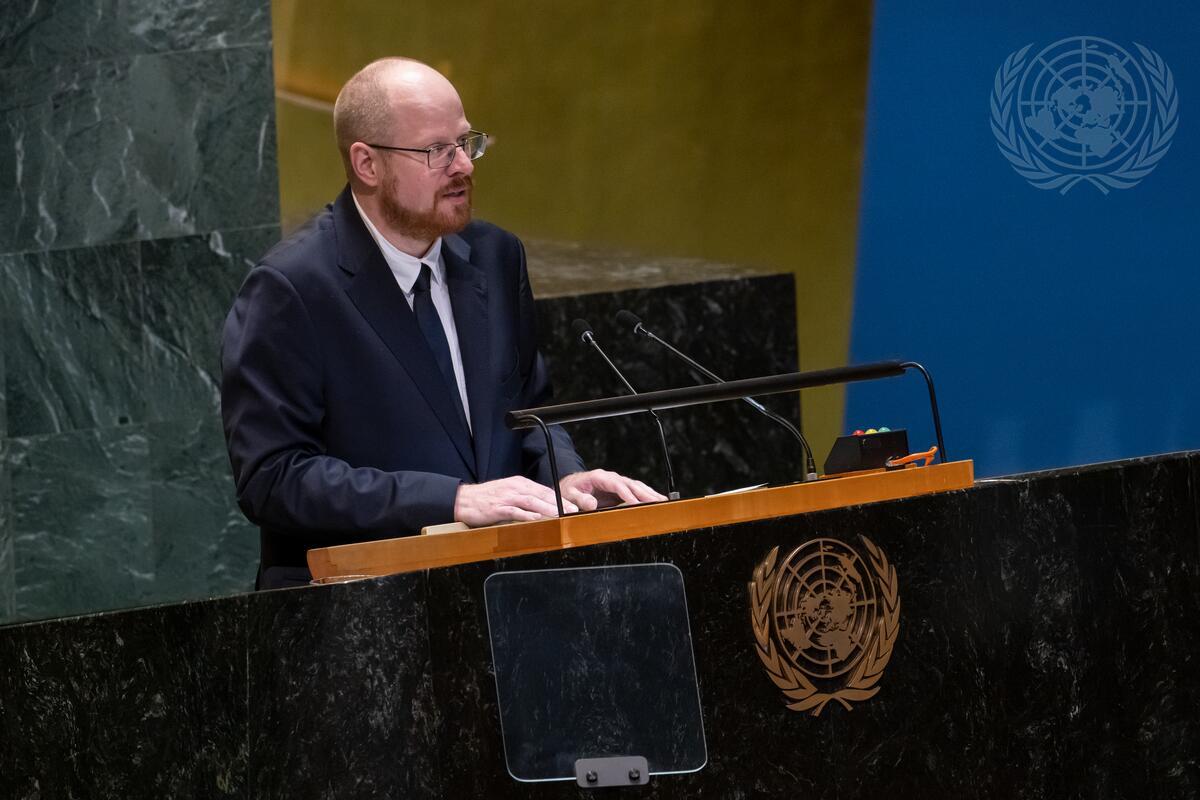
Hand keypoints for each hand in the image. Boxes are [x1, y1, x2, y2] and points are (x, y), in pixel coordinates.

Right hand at [454, 475, 577, 526]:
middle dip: (559, 503)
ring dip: (547, 508)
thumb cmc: (487, 498)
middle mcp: (515, 488)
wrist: (464, 499)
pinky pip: (515, 511)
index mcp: (520, 483)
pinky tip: (536, 518)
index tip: (572, 506)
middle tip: (573, 510)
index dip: (560, 498)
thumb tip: (543, 507)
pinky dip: (526, 515)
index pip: (544, 490)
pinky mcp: (497, 508)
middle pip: (541, 495)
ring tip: (560, 514)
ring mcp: (506, 497)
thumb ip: (525, 498)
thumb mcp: (509, 493)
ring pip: (531, 502)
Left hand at [559, 469, 667, 511]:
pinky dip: (646, 495)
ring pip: (635, 486)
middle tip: (659, 502)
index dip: (628, 494)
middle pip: (631, 484)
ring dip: (649, 493)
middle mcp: (609, 477)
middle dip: (645, 493)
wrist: (568, 485)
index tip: (637, 503)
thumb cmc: (568, 490)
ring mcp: (615, 482)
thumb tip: (591, 504)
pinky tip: (656, 500)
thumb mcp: (568, 495)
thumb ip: (578, 499)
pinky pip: (634, 490)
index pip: (617, 485)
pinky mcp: (618, 489)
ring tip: (663, 501)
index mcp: (599, 477)